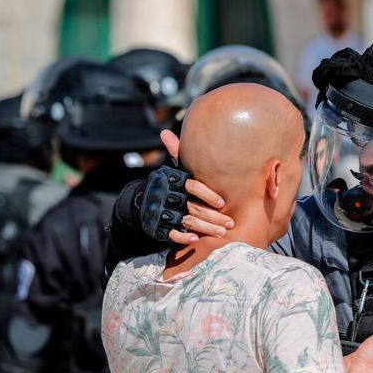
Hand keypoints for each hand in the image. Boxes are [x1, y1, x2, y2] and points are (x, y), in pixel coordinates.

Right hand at [159, 130, 234, 244]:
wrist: (143, 202)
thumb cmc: (167, 184)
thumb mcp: (171, 168)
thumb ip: (175, 153)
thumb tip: (165, 132)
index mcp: (173, 181)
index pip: (192, 186)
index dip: (207, 194)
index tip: (222, 203)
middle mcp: (168, 196)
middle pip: (193, 207)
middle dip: (213, 216)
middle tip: (230, 223)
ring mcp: (163, 212)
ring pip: (186, 221)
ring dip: (205, 228)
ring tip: (222, 232)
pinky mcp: (158, 227)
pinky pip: (171, 233)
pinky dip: (183, 237)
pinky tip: (196, 239)